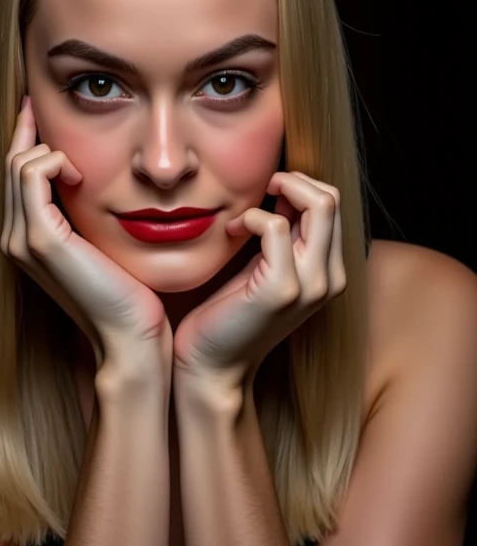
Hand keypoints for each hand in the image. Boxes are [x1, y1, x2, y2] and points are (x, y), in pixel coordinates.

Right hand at [1, 96, 172, 390]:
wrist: (131, 337)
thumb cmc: (129, 294)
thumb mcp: (106, 244)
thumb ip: (92, 216)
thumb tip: (101, 181)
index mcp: (29, 239)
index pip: (17, 177)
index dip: (26, 140)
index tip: (40, 113)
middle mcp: (16, 238)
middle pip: (11, 165)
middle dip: (28, 131)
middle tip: (44, 106)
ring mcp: (23, 240)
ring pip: (18, 166)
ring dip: (46, 149)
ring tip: (76, 161)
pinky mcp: (42, 240)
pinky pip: (31, 176)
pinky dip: (51, 161)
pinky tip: (76, 171)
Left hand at [172, 172, 346, 395]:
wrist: (213, 366)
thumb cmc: (231, 313)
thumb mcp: (265, 266)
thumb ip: (284, 233)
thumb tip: (285, 191)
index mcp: (329, 271)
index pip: (333, 204)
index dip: (299, 186)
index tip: (267, 195)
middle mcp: (330, 278)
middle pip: (332, 199)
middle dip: (292, 180)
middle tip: (259, 191)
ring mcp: (310, 285)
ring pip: (318, 206)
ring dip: (273, 195)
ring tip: (241, 219)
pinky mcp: (281, 289)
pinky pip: (277, 228)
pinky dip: (252, 218)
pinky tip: (231, 232)